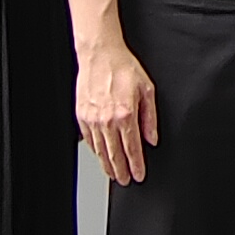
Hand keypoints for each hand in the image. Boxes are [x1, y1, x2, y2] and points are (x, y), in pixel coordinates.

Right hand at [77, 36, 159, 184]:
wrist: (100, 54)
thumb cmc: (123, 67)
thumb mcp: (147, 89)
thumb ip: (150, 117)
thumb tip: (152, 138)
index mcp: (125, 114)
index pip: (132, 149)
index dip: (136, 165)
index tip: (139, 175)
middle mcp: (107, 120)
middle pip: (115, 154)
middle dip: (121, 171)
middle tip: (125, 180)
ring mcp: (92, 119)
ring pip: (100, 150)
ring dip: (107, 165)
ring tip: (113, 174)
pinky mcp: (82, 116)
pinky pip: (89, 140)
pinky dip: (95, 151)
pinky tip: (100, 155)